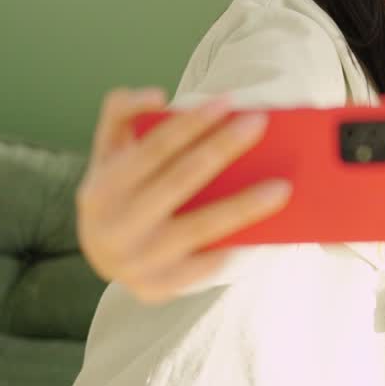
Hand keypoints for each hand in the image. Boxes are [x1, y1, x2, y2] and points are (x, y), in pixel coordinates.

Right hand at [76, 88, 290, 302]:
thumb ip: (122, 112)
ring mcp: (136, 261)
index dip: (190, 123)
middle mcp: (115, 226)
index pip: (153, 148)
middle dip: (221, 149)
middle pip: (180, 180)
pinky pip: (205, 266)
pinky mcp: (158, 288)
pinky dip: (235, 248)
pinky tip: (268, 231)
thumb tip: (156, 97)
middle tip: (259, 124)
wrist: (103, 253)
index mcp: (102, 188)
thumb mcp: (109, 150)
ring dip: (243, 206)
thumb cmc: (119, 188)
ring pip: (199, 228)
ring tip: (283, 187)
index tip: (228, 101)